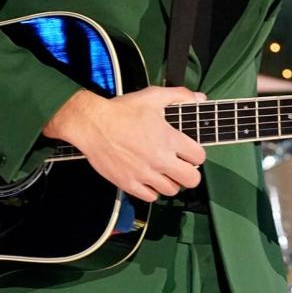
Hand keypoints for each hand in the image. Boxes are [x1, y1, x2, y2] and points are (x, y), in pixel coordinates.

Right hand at [42, 87, 206, 201]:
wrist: (92, 124)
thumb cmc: (121, 111)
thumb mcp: (153, 96)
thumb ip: (180, 95)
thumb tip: (199, 98)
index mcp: (169, 139)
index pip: (199, 157)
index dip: (196, 153)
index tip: (190, 151)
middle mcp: (160, 160)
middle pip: (191, 180)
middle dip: (190, 172)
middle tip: (182, 165)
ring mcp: (144, 174)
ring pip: (172, 190)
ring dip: (171, 181)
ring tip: (164, 171)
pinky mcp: (129, 183)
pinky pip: (150, 197)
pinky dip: (153, 190)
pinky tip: (149, 178)